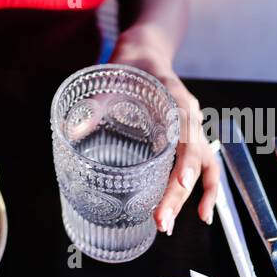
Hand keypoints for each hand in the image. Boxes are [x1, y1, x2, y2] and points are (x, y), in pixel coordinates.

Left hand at [108, 37, 217, 233]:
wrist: (145, 52)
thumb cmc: (129, 65)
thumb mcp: (110, 80)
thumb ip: (95, 104)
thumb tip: (72, 130)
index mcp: (175, 98)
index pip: (187, 132)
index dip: (186, 159)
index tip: (179, 182)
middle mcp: (190, 116)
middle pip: (195, 159)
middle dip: (179, 193)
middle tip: (161, 220)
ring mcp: (193, 127)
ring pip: (204, 167)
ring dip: (189, 198)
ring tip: (170, 224)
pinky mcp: (188, 137)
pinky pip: (204, 166)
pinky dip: (204, 190)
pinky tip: (198, 213)